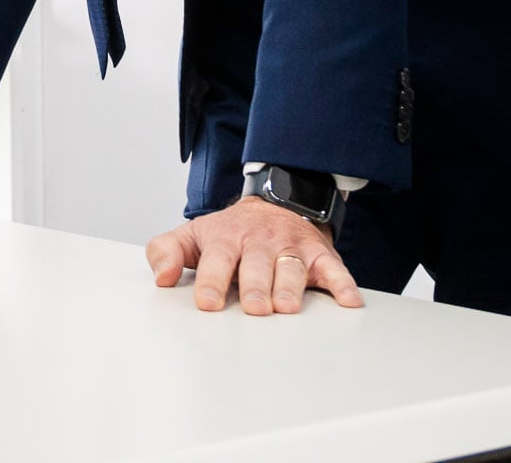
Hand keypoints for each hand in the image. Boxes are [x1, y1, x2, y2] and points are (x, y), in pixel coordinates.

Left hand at [145, 196, 361, 315]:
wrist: (275, 202)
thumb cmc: (231, 232)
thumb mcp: (192, 236)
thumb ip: (166, 252)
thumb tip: (162, 277)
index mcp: (226, 239)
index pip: (217, 259)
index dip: (212, 281)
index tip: (208, 303)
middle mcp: (259, 241)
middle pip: (257, 265)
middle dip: (256, 286)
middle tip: (255, 308)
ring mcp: (290, 246)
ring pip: (292, 266)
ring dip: (290, 286)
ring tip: (287, 308)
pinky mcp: (319, 253)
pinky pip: (333, 268)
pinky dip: (343, 284)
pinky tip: (348, 301)